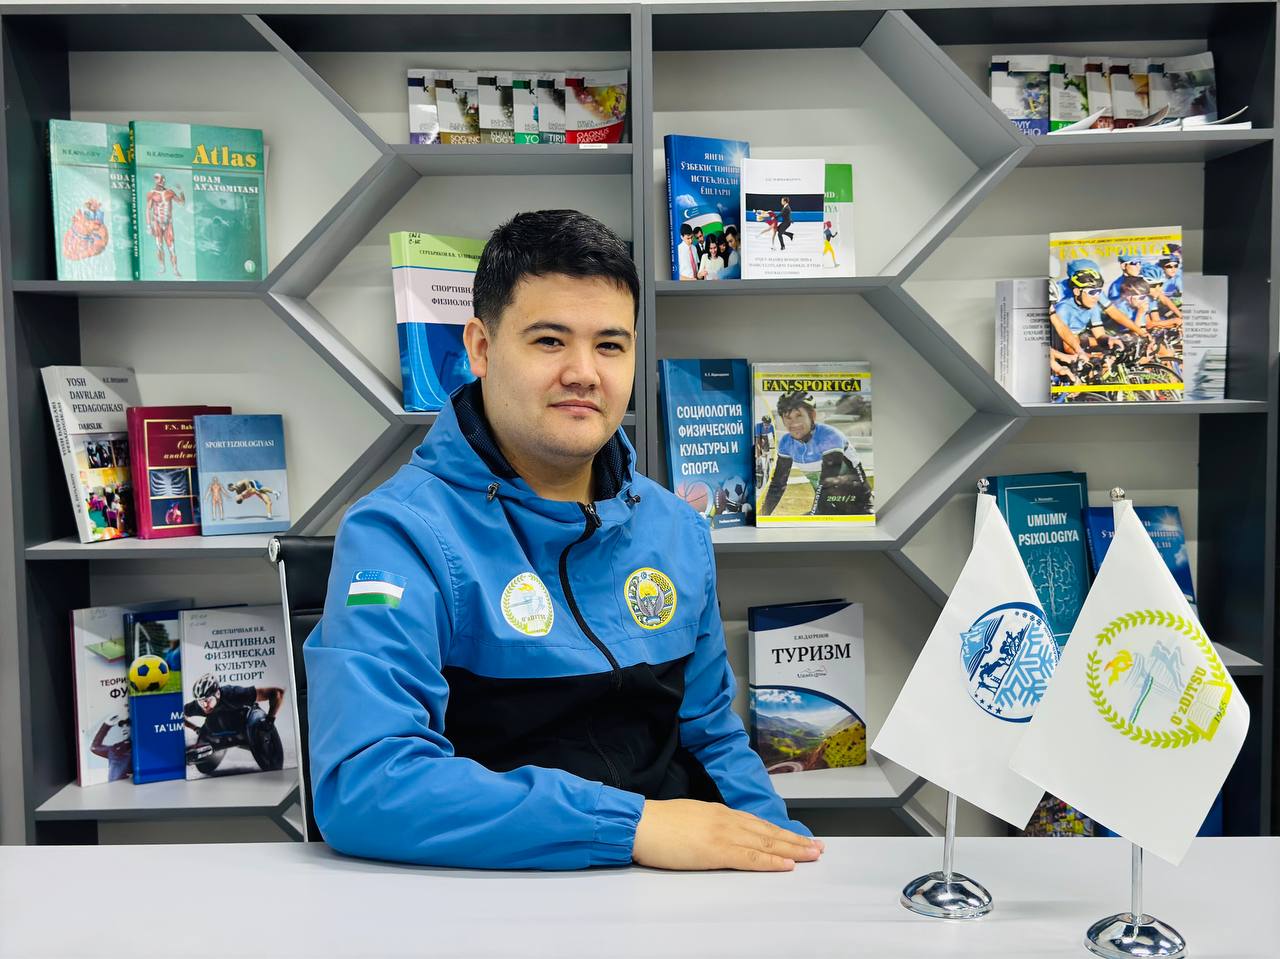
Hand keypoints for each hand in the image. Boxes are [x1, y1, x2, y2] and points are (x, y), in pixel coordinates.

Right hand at [632, 799, 823, 871]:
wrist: (640, 823)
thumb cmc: (658, 824)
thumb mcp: (691, 818)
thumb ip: (710, 825)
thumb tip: (721, 834)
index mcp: (720, 812)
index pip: (758, 823)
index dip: (781, 832)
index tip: (800, 837)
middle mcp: (727, 820)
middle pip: (768, 832)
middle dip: (795, 840)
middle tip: (818, 847)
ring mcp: (723, 834)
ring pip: (766, 843)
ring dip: (792, 850)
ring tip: (812, 855)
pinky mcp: (716, 851)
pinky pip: (750, 857)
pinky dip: (771, 861)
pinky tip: (786, 865)